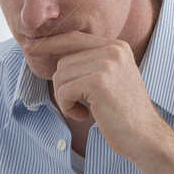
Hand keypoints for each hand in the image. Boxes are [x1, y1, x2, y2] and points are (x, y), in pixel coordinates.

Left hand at [30, 31, 168, 159]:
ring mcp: (107, 64)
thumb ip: (90, 63)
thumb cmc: (123, 113)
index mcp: (116, 46)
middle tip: (83, 105)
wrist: (144, 136)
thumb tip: (54, 56)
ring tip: (86, 109)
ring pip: (60, 76)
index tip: (29, 47)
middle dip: (65, 86)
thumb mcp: (110, 79)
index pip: (74, 38)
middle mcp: (113, 50)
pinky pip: (63, 91)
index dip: (50, 43)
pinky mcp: (98, 82)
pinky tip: (86, 115)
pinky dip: (68, 107)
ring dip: (66, 99)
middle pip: (63, 61)